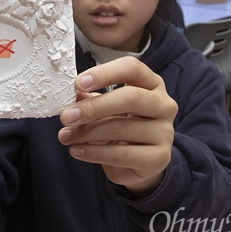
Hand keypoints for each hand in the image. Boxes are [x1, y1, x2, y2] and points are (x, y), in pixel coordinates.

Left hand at [58, 56, 176, 196]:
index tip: (78, 84)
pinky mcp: (160, 158)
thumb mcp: (105, 108)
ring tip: (65, 136)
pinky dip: (95, 153)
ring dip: (87, 133)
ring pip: (122, 128)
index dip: (104, 73)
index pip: (131, 68)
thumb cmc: (119, 126)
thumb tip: (74, 94)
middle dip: (93, 107)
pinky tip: (77, 151)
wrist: (137, 162)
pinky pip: (123, 154)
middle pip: (130, 98)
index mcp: (151, 83)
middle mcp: (163, 104)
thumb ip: (90, 99)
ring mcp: (165, 132)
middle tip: (67, 116)